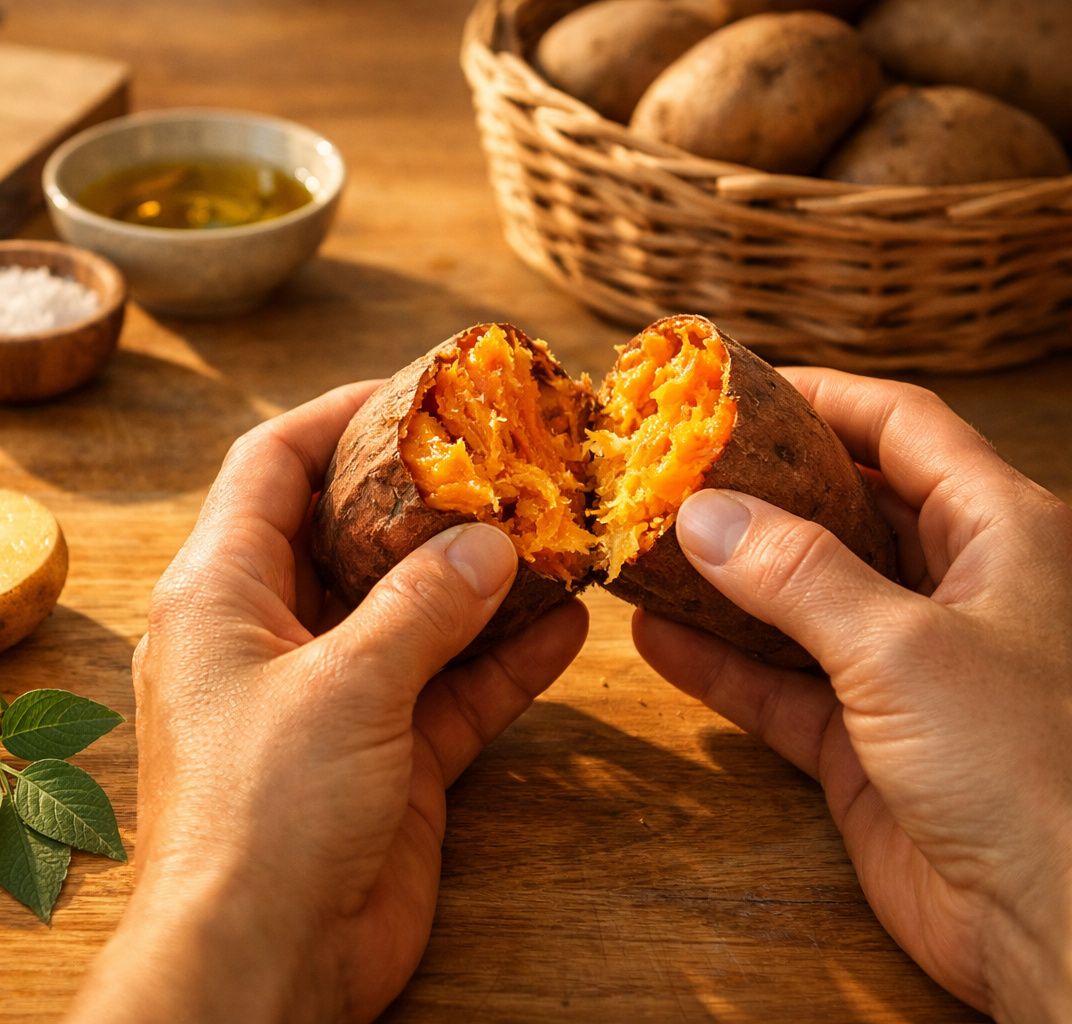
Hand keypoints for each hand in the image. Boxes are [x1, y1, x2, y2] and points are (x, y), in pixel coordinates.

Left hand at [66, 383, 587, 1023]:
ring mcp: (329, 698)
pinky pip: (448, 688)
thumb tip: (488, 543)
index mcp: (219, 594)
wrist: (260, 966)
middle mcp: (269, 635)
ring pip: (413, 612)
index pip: (272, 466)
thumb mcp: (343, 687)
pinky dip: (500, 659)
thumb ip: (422, 606)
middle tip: (509, 456)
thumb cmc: (263, 815)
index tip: (421, 387)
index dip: (340, 415)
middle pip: (352, 532)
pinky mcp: (381, 759)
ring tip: (557, 529)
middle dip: (430, 495)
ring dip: (480, 577)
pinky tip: (567, 624)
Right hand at [634, 369, 1071, 1021]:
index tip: (733, 385)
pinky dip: (719, 663)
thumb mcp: (905, 647)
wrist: (1057, 926)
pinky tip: (654, 640)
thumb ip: (795, 577)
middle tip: (667, 467)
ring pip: (799, 598)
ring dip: (724, 578)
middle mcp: (954, 589)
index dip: (821, 396)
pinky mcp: (865, 739)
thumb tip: (700, 515)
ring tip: (642, 546)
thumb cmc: (1030, 764)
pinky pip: (778, 682)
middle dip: (756, 489)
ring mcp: (905, 667)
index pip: (904, 428)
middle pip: (840, 509)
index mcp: (1001, 534)